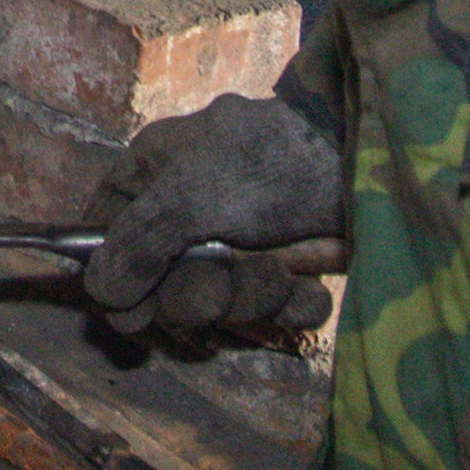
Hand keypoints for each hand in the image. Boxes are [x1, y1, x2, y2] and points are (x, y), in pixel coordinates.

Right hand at [74, 91, 340, 341]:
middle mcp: (189, 213)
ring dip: (251, 299)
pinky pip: (272, 311)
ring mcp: (239, 243)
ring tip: (279, 272)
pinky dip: (293, 306)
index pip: (105, 239)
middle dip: (199, 294)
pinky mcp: (287, 268)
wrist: (371, 158)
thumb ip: (139, 246)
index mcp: (153, 177)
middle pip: (161, 287)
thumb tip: (98, 294)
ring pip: (220, 305)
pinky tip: (308, 286)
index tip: (138, 310)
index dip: (116, 281)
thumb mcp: (190, 195)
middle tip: (223, 285)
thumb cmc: (271, 159)